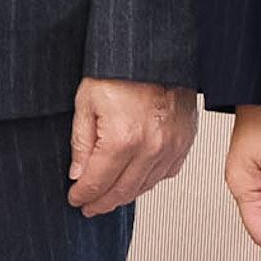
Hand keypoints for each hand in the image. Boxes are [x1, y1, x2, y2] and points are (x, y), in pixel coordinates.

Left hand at [67, 77, 196, 214]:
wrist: (154, 53)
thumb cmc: (118, 69)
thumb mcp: (86, 100)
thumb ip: (81, 141)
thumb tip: (78, 172)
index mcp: (123, 138)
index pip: (99, 181)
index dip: (84, 194)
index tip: (75, 200)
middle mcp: (152, 148)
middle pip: (124, 190)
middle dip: (103, 202)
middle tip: (89, 207)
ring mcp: (172, 147)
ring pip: (146, 185)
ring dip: (125, 196)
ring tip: (108, 199)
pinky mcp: (184, 142)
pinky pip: (166, 173)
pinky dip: (148, 182)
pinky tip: (135, 182)